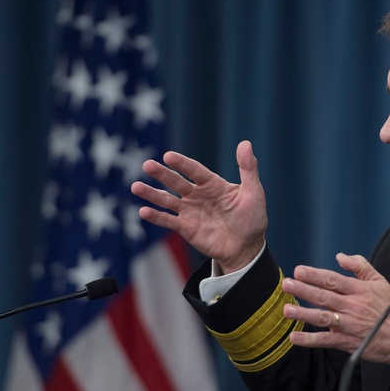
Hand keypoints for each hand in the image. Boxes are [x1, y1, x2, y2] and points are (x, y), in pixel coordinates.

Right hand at [131, 141, 266, 272]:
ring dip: (151, 194)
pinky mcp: (186, 228)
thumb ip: (248, 168)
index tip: (168, 156)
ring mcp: (190, 212)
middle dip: (162, 174)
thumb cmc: (253, 218)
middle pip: (176, 182)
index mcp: (212, 184)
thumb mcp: (253, 192)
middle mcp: (198, 195)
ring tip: (135, 186)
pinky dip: (156, 217)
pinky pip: (168, 221)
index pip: (194, 170)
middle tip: (147, 165)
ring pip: (167, 200)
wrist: (248, 247)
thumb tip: (245, 143)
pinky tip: (143, 211)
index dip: (181, 163)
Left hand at [282, 253, 389, 368]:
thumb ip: (359, 266)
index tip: (299, 271)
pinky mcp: (346, 342)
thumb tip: (340, 256)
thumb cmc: (389, 309)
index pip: (333, 280)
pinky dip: (309, 340)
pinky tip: (294, 337)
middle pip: (324, 297)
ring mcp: (348, 325)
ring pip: (322, 318)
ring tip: (287, 310)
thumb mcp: (379, 281)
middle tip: (287, 284)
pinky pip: (325, 340)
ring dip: (303, 314)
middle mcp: (352, 306)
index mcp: (358, 290)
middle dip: (303, 290)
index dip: (315, 275)